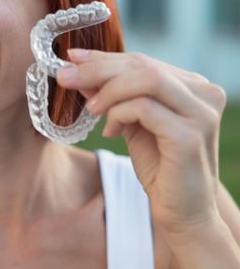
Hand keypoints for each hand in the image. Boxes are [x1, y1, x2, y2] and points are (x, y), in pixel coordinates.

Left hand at [56, 49, 226, 235]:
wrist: (182, 212)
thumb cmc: (159, 166)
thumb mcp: (131, 123)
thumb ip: (113, 96)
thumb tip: (79, 70)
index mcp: (192, 87)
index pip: (142, 61)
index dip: (103, 57)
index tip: (71, 58)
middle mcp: (204, 94)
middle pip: (142, 65)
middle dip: (97, 69)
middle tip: (65, 77)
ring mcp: (201, 113)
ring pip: (146, 79)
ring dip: (108, 91)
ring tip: (91, 109)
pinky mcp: (190, 136)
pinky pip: (143, 108)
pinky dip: (119, 114)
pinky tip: (110, 131)